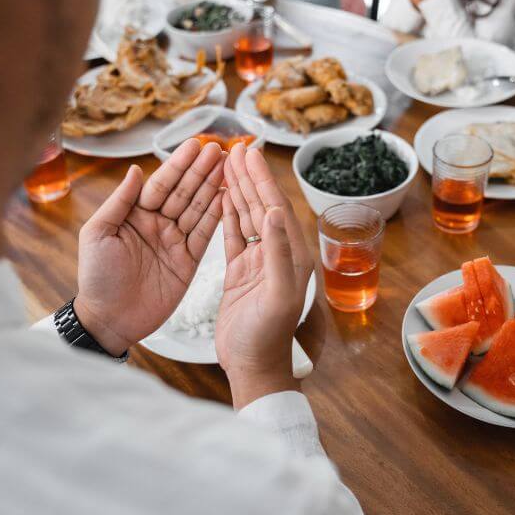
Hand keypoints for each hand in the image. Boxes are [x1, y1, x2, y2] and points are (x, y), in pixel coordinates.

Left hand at [75, 140, 225, 355]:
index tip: (196, 145)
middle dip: (202, 171)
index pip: (162, 184)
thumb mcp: (98, 234)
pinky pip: (205, 235)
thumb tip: (136, 169)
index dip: (179, 165)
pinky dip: (218, 217)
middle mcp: (158, 224)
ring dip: (213, 188)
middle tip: (220, 150)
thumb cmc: (96, 277)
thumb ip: (119, 201)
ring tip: (229, 168)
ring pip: (198, 209)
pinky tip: (229, 198)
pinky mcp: (188, 261)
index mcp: (135, 215)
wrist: (110, 319)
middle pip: (184, 192)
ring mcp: (175, 242)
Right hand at [215, 143, 312, 408]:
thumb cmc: (266, 336)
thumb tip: (272, 212)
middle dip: (251, 177)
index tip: (250, 153)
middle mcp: (277, 254)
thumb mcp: (276, 294)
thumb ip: (276, 253)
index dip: (263, 180)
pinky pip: (234, 236)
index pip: (276, 208)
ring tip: (228, 164)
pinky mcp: (240, 272)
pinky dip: (228, 215)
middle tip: (237, 148)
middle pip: (262, 206)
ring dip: (239, 190)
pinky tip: (222, 197)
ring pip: (248, 218)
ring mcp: (258, 262)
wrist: (251, 366)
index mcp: (291, 256)